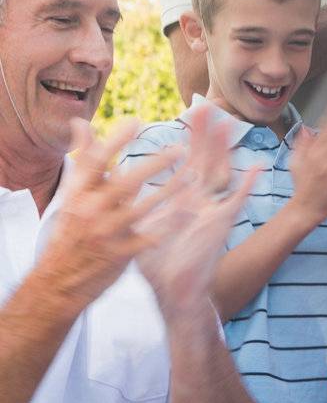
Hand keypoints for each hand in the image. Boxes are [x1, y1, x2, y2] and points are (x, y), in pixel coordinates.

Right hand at [36, 118, 179, 312]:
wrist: (58, 281)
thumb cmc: (70, 229)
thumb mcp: (71, 194)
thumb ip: (83, 159)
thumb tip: (80, 121)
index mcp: (77, 194)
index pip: (94, 162)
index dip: (115, 141)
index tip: (136, 122)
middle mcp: (90, 211)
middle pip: (125, 183)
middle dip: (154, 164)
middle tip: (180, 148)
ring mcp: (105, 234)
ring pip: (143, 208)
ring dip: (170, 191)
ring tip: (192, 175)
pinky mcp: (120, 254)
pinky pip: (149, 237)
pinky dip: (168, 225)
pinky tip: (189, 212)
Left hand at [134, 108, 258, 320]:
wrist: (174, 294)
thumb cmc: (158, 265)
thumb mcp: (139, 227)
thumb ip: (130, 202)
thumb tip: (111, 182)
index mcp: (182, 199)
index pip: (188, 160)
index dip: (191, 136)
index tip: (192, 112)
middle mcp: (199, 201)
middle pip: (206, 158)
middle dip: (206, 132)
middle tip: (207, 104)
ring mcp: (212, 211)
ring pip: (220, 172)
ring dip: (223, 149)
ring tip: (227, 124)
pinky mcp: (220, 226)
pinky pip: (237, 203)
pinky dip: (247, 186)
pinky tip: (257, 168)